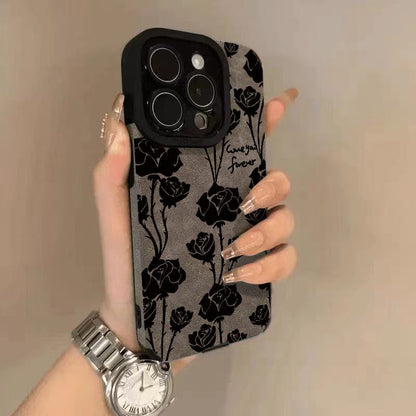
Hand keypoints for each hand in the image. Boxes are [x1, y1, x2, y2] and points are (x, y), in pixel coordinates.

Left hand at [93, 90, 297, 372]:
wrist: (138, 319)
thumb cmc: (127, 262)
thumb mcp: (116, 214)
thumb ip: (112, 172)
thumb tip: (119, 119)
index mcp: (205, 189)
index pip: (240, 150)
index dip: (264, 124)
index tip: (279, 105)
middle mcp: (233, 210)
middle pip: (278, 183)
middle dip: (272, 187)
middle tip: (245, 203)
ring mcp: (249, 241)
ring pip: (286, 221)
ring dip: (267, 231)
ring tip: (233, 250)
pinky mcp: (257, 273)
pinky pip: (286, 260)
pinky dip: (271, 265)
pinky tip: (240, 274)